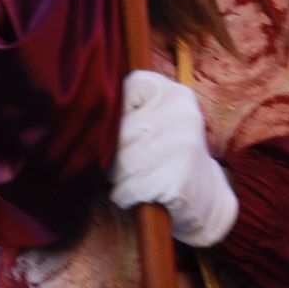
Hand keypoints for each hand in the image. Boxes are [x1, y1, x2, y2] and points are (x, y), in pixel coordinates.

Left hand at [110, 70, 237, 247]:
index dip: (116, 114)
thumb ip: (128, 108)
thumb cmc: (167, 155)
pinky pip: (127, 190)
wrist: (206, 197)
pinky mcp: (178, 179)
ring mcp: (182, 146)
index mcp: (176, 94)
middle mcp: (182, 114)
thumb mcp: (159, 120)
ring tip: (139, 178)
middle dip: (115, 154)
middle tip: (134, 162)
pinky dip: (127, 197)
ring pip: (119, 164)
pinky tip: (143, 195)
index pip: (125, 90)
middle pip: (116, 133)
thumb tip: (82, 116)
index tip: (130, 129)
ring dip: (119, 178)